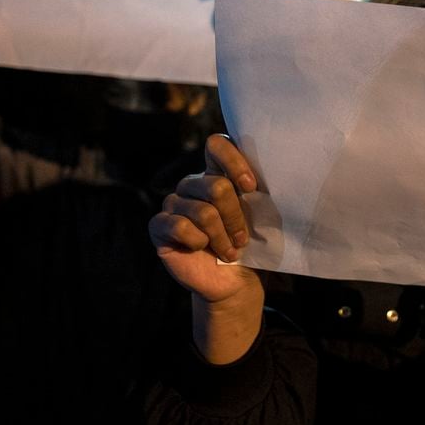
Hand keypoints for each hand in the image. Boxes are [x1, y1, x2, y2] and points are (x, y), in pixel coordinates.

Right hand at [149, 134, 260, 303]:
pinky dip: (198, 242)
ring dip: (222, 237)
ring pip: (203, 212)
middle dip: (236, 217)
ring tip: (229, 251)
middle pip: (216, 186)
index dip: (233, 161)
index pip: (216, 144)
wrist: (235, 280)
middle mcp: (192, 184)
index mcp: (216, 173)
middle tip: (242, 238)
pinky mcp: (158, 226)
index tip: (252, 187)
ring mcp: (173, 203)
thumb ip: (258, 192)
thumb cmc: (250, 244)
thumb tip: (265, 176)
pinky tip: (201, 249)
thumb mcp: (260, 215)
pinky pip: (179, 226)